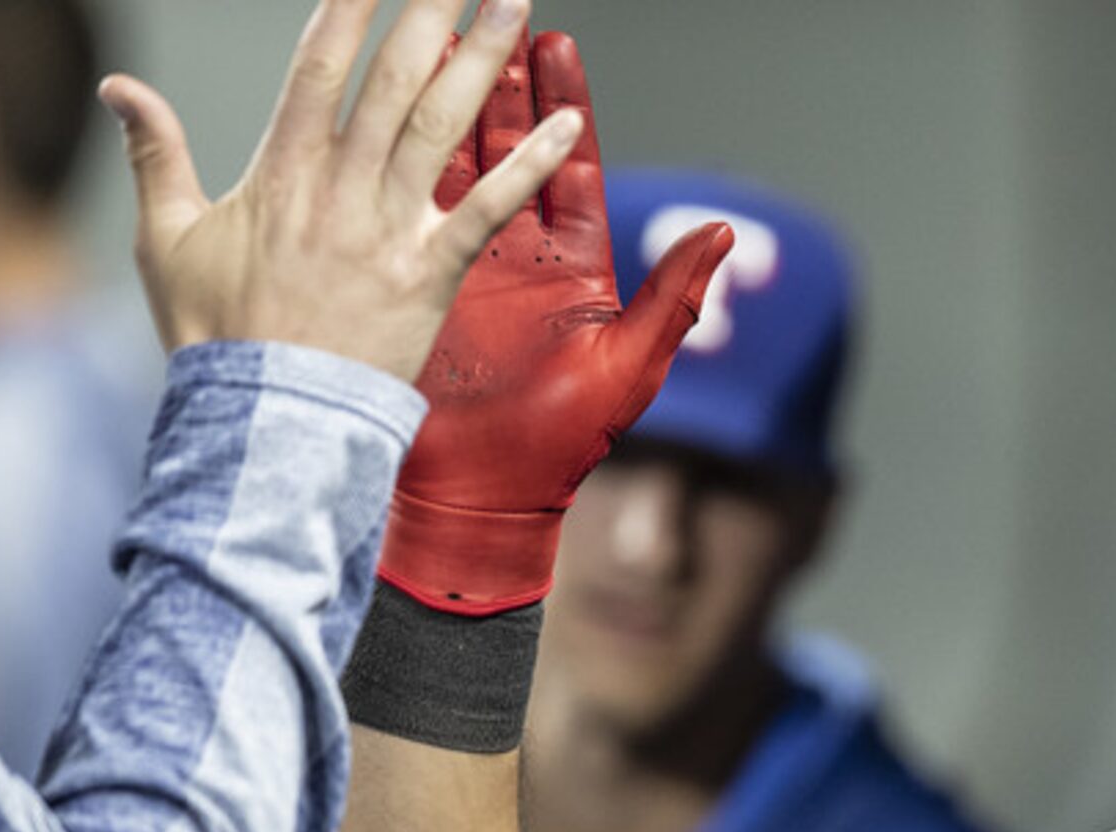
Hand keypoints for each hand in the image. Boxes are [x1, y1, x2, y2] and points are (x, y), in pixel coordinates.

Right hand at [103, 0, 577, 382]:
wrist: (266, 417)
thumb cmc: (214, 335)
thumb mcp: (166, 237)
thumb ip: (154, 154)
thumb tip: (118, 87)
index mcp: (281, 169)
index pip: (318, 66)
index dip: (348, 9)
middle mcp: (341, 185)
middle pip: (392, 79)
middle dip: (427, 13)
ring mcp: (388, 226)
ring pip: (442, 124)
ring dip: (483, 62)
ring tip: (514, 6)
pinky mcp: (430, 272)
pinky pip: (489, 210)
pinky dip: (530, 166)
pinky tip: (567, 125)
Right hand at [379, 30, 733, 613]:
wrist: (483, 498)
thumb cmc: (560, 446)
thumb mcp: (630, 366)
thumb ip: (675, 296)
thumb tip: (725, 231)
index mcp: (569, 269)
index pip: (565, 165)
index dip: (560, 102)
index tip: (555, 43)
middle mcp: (515, 257)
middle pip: (506, 145)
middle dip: (499, 78)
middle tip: (494, 14)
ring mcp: (461, 267)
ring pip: (452, 163)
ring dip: (448, 100)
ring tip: (440, 33)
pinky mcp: (415, 287)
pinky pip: (410, 211)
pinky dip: (402, 159)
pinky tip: (391, 107)